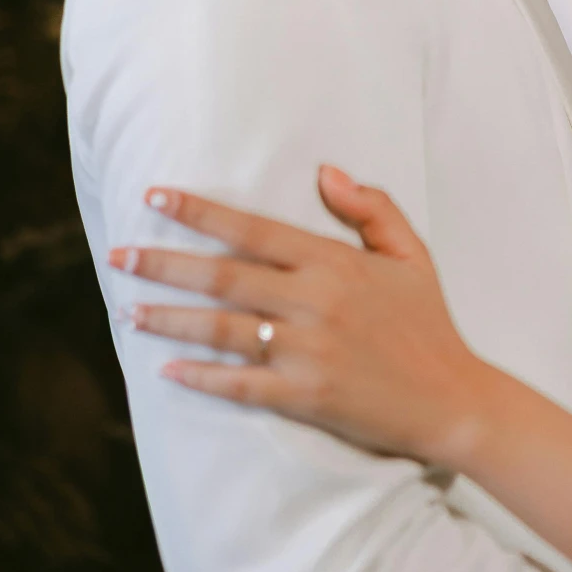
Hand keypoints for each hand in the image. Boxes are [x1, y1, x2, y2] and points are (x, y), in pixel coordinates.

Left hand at [111, 169, 488, 463]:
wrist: (453, 400)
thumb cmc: (429, 324)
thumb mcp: (411, 254)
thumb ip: (372, 207)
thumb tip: (326, 171)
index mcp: (335, 262)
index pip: (252, 228)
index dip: (199, 211)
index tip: (155, 197)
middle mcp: (314, 302)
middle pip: (221, 276)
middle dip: (162, 263)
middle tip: (118, 255)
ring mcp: (307, 352)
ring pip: (220, 329)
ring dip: (168, 319)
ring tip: (129, 311)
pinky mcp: (304, 396)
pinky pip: (239, 385)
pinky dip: (200, 378)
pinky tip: (167, 371)